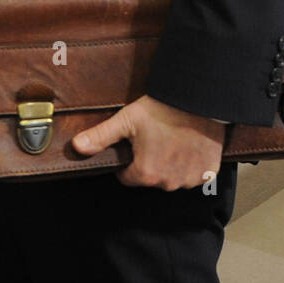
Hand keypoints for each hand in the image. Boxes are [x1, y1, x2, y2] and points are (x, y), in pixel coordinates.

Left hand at [72, 94, 225, 189]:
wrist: (197, 99)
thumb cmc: (161, 109)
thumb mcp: (126, 120)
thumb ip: (100, 137)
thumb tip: (76, 147)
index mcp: (146, 174)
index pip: (128, 177)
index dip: (128, 160)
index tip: (134, 143)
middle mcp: (168, 183)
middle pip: (151, 178)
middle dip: (150, 162)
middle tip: (154, 137)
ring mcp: (190, 180)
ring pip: (173, 177)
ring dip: (171, 164)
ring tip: (172, 139)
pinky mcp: (208, 173)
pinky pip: (195, 174)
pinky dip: (191, 163)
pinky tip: (188, 144)